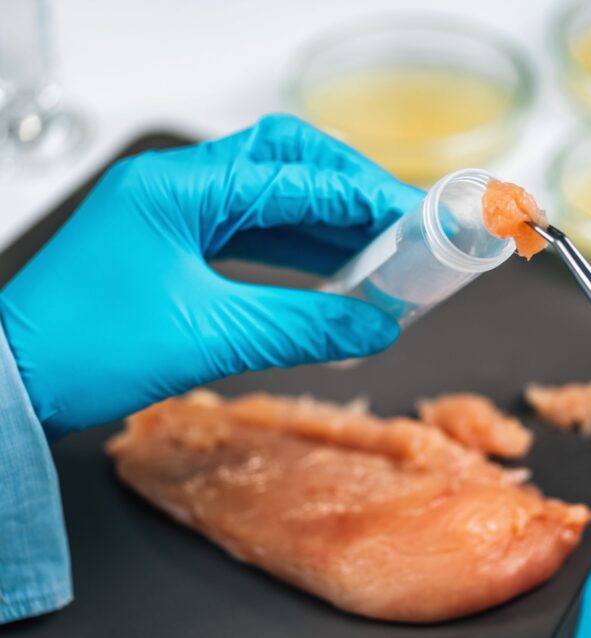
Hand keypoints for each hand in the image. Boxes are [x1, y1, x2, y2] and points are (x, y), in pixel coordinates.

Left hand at [0, 115, 422, 438]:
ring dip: (327, 220)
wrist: (17, 381)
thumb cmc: (85, 350)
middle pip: (285, 162)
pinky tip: (335, 266)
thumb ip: (305, 326)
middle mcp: (178, 185)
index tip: (410, 216)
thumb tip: (376, 326)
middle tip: (399, 219)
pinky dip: (297, 246)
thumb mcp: (212, 336)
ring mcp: (176, 210)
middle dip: (348, 189)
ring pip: (271, 195)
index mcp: (179, 188)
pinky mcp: (177, 239)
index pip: (293, 177)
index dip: (359, 197)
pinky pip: (252, 230)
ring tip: (381, 245)